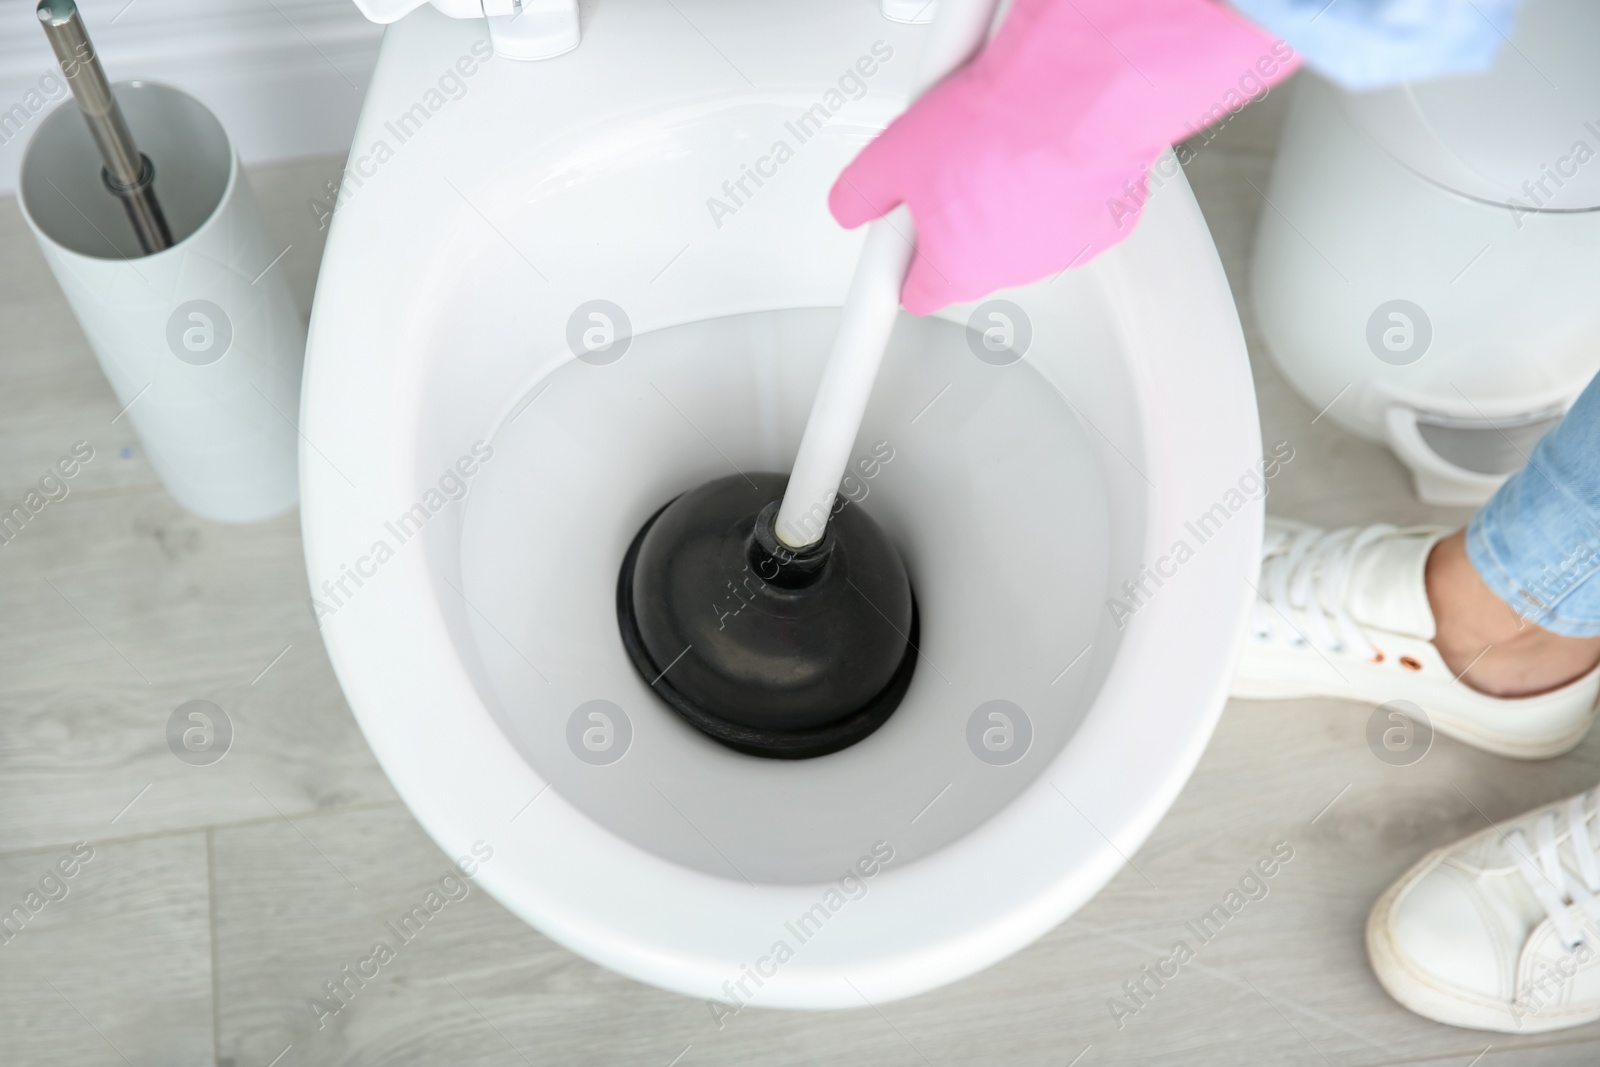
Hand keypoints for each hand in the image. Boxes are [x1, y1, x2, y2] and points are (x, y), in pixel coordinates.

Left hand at [829, 0, 1298, 313]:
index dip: (904, 265)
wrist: (1078, 95)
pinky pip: (1071, 208)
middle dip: (959, 216)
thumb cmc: (998, 128)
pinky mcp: (1104, 221)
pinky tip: (1050, 148)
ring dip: (1009, 199)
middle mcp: (1011, 271)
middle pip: (971, 255)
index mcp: (957, 270)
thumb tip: (849, 206)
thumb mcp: (894, 154)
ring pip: (1022, 232)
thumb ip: (861, 192)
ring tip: (1003, 145)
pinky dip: (1060, 184)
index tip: (898, 253)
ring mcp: (1062, 249)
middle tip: (952, 164)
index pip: (917, 294)